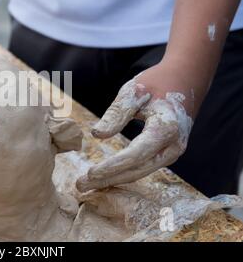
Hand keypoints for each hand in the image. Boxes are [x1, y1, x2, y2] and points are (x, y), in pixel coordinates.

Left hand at [77, 62, 193, 191]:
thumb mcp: (133, 91)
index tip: (90, 172)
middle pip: (137, 169)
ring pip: (140, 172)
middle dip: (108, 179)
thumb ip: (116, 114)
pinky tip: (105, 176)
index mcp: (166, 128)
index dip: (112, 166)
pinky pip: (144, 167)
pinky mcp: (167, 153)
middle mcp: (173, 146)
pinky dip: (123, 173)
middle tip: (80, 185)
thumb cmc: (155, 82)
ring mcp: (173, 152)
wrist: (185, 79)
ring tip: (87, 185)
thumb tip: (97, 135)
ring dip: (113, 179)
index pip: (135, 154)